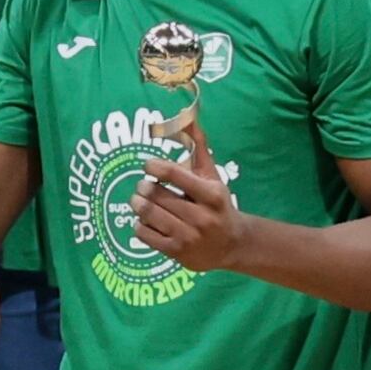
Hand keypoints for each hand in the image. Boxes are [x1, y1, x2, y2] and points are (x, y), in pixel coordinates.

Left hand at [128, 99, 245, 270]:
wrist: (232, 245)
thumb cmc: (218, 205)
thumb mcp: (212, 177)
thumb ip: (198, 147)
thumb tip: (187, 117)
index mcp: (211, 194)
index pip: (175, 175)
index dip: (154, 166)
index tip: (149, 166)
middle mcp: (201, 217)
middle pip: (157, 195)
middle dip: (144, 187)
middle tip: (143, 186)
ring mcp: (188, 236)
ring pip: (148, 214)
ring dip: (138, 204)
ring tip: (139, 200)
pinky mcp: (176, 252)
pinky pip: (145, 235)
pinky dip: (140, 224)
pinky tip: (146, 220)